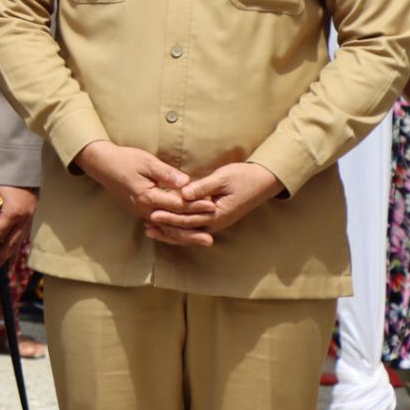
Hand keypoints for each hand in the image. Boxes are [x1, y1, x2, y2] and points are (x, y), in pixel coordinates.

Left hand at [0, 185, 37, 271]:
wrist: (25, 170)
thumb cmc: (6, 179)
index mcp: (13, 214)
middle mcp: (23, 221)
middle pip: (10, 245)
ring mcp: (28, 221)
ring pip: (19, 245)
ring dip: (10, 258)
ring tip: (5, 272)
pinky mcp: (30, 221)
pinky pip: (23, 239)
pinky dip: (17, 249)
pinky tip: (13, 258)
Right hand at [73, 140, 214, 229]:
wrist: (101, 164)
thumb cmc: (124, 159)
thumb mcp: (147, 162)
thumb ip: (167, 174)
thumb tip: (187, 183)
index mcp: (147, 196)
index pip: (177, 205)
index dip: (196, 206)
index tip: (213, 207)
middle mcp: (143, 209)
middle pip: (172, 224)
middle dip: (192, 231)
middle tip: (211, 239)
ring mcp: (139, 212)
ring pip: (165, 228)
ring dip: (183, 235)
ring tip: (201, 240)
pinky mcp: (138, 211)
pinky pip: (158, 224)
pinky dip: (171, 230)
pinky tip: (181, 234)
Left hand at [144, 162, 284, 246]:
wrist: (263, 181)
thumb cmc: (243, 177)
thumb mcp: (222, 179)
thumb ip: (203, 187)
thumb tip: (184, 193)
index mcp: (217, 214)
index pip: (188, 219)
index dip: (170, 218)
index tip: (153, 215)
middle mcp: (216, 222)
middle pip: (186, 229)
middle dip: (166, 228)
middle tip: (146, 226)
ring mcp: (216, 223)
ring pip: (189, 232)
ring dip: (170, 232)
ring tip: (151, 230)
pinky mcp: (215, 219)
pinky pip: (194, 228)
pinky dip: (180, 229)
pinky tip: (166, 227)